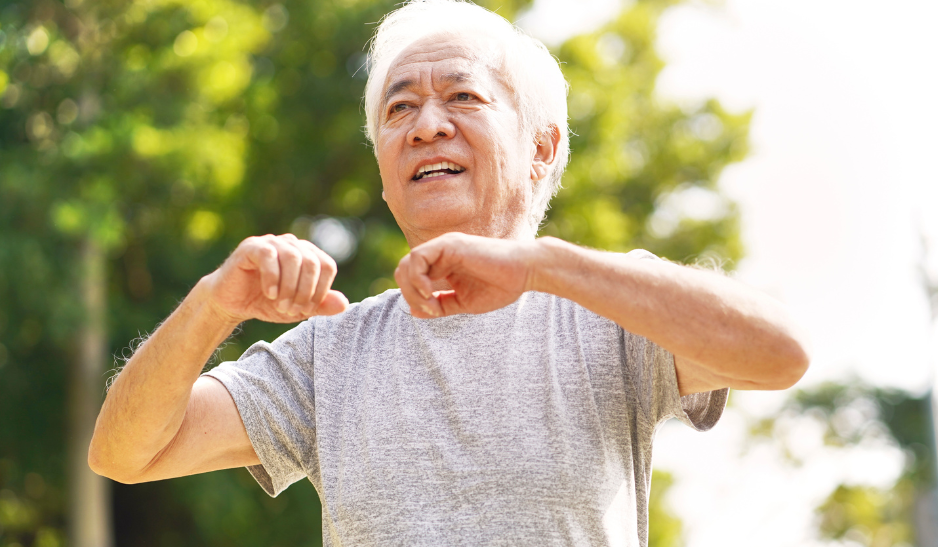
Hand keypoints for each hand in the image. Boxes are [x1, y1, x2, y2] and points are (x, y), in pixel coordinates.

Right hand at [203, 234, 348, 323]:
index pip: (327, 266)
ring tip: (280, 304)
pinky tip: (269, 294)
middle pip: (312, 263)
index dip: (321, 290)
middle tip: (292, 309)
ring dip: (289, 286)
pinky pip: (269, 256)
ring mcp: (272, 242)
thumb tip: (344, 304)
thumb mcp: (297, 309)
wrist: (231, 303)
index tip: (306, 310)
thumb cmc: (267, 303)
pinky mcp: (252, 246)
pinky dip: (273, 278)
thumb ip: (320, 306)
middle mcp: (292, 244)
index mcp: (307, 255)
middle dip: (305, 291)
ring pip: (293, 258)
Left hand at [394, 232, 536, 317]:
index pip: (411, 278)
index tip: (434, 312)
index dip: (414, 297)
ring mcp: (443, 247)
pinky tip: (431, 292)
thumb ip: (440, 305)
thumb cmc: (500, 287)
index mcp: (443, 265)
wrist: (525, 272)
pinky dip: (417, 278)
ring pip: (407, 264)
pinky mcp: (449, 244)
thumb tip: (412, 311)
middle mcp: (440, 253)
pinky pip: (417, 258)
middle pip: (404, 270)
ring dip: (412, 288)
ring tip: (430, 301)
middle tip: (431, 309)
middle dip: (409, 294)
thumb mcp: (464, 303)